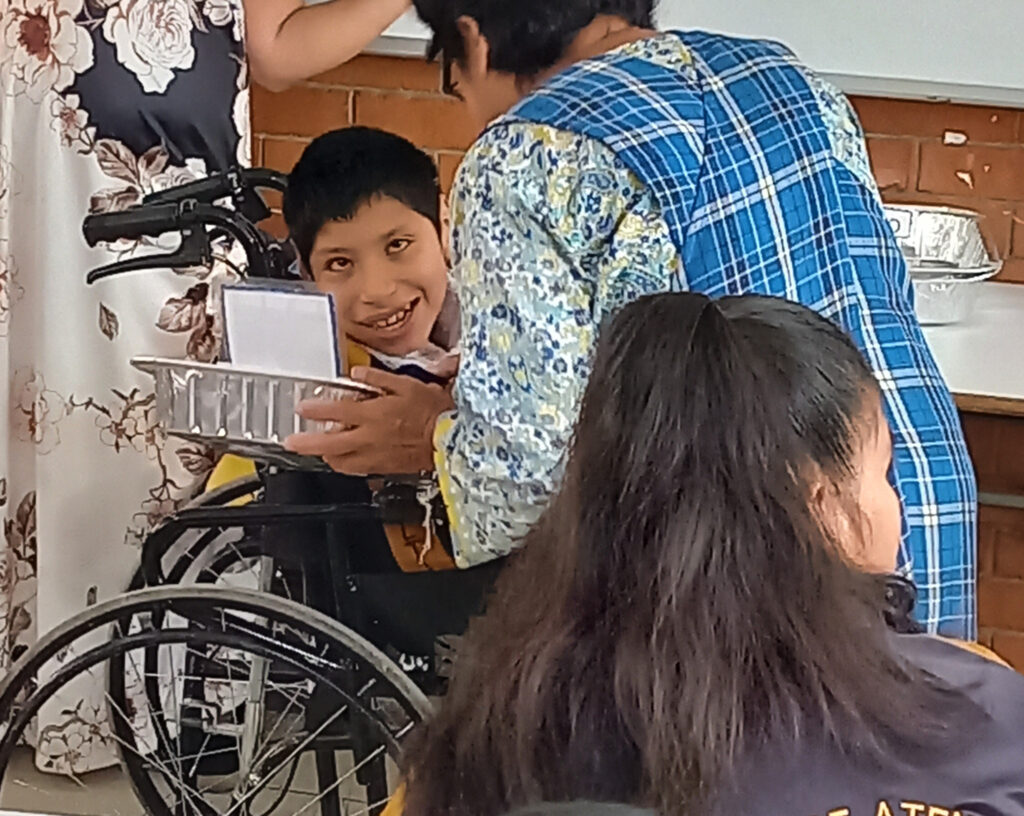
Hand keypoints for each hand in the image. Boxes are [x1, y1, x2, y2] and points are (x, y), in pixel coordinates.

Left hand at [284, 367, 454, 475]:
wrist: (450, 439)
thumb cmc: (433, 411)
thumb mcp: (407, 385)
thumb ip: (379, 378)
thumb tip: (358, 371)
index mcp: (373, 414)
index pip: (335, 412)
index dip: (314, 410)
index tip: (301, 408)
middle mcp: (369, 437)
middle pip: (328, 445)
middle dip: (306, 444)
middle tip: (291, 443)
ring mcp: (375, 456)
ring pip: (340, 461)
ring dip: (326, 455)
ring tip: (319, 451)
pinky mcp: (384, 468)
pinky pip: (357, 469)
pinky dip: (346, 464)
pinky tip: (345, 460)